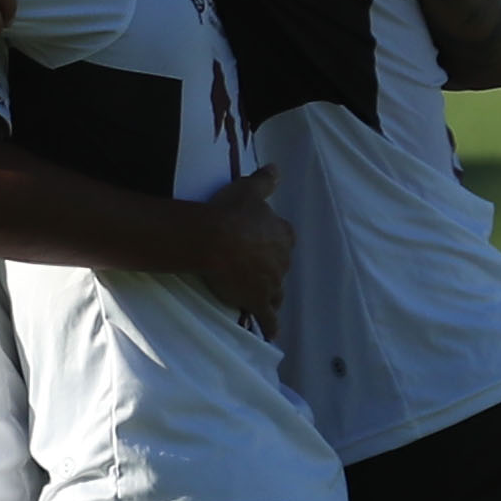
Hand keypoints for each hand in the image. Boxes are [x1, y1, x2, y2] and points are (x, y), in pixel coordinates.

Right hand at [198, 165, 294, 336]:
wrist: (214, 239)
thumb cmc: (231, 212)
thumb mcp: (249, 190)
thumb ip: (265, 181)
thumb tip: (277, 168)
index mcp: (283, 235)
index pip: (285, 239)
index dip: (274, 241)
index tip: (264, 243)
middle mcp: (282, 261)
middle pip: (281, 267)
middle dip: (271, 269)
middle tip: (256, 270)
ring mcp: (271, 283)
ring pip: (277, 292)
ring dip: (272, 295)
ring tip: (265, 299)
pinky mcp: (258, 301)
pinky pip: (267, 318)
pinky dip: (270, 325)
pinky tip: (270, 333)